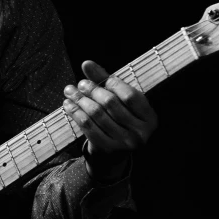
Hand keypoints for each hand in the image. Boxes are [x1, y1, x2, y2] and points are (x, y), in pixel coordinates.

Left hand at [63, 60, 157, 181]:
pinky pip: (88, 127)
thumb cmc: (118, 120)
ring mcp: (124, 143)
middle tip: (80, 84)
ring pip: (97, 114)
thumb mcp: (120, 101)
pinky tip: (68, 105)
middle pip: (111, 104)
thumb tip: (86, 63)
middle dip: (93, 90)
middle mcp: (141, 132)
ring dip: (80, 100)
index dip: (112, 84)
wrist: (113, 154)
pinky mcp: (108, 149)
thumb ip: (106, 81)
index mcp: (150, 118)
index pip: (130, 96)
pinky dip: (76, 113)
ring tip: (70, 91)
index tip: (95, 77)